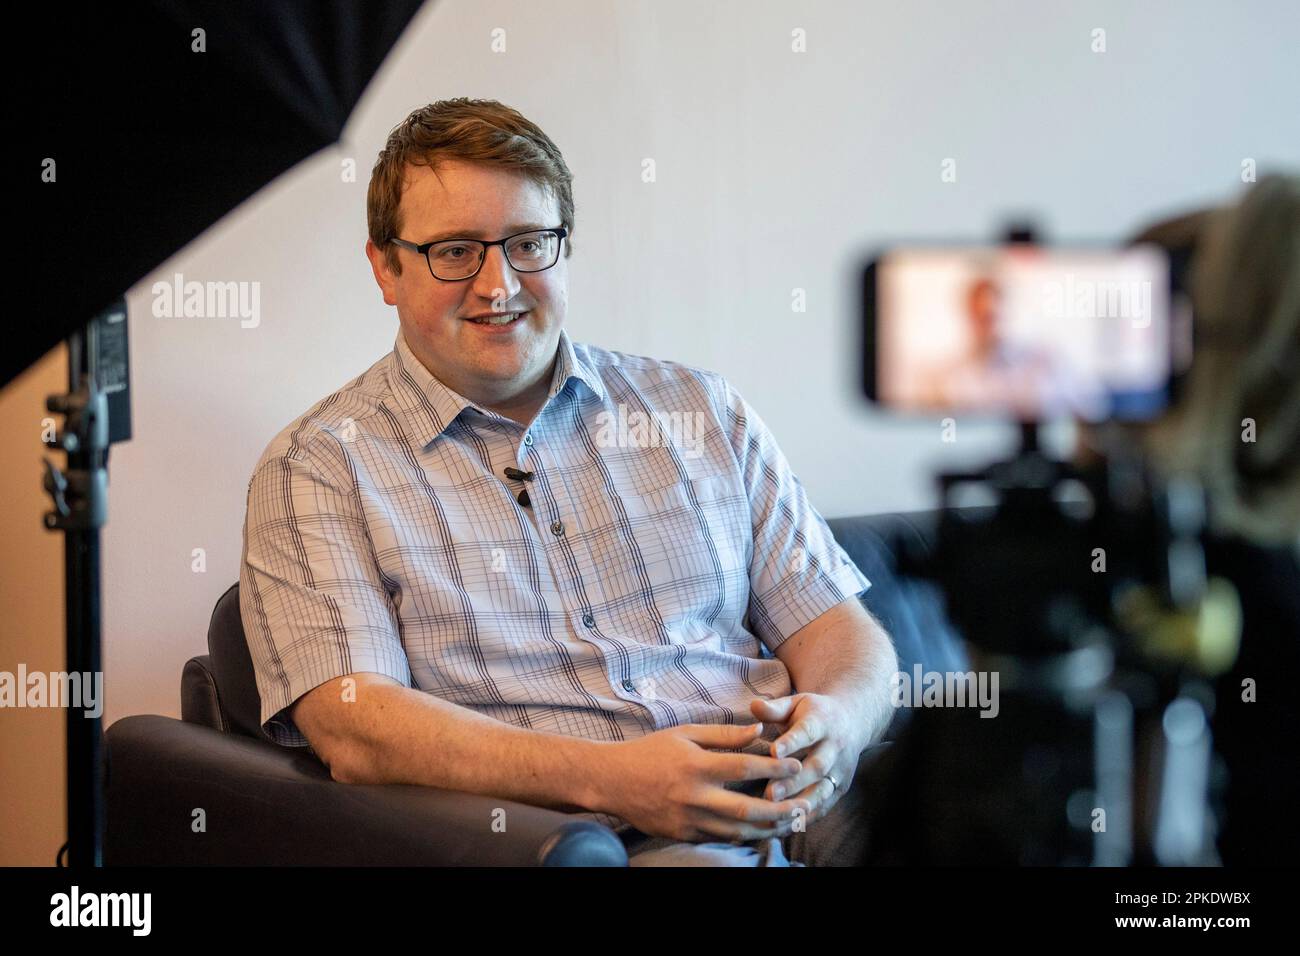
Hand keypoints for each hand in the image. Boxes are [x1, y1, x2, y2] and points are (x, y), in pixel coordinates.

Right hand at [595, 722, 811, 842]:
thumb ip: (724, 735)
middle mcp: (693, 795)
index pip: (744, 768)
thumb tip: (758, 730)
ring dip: (767, 829)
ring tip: (790, 822)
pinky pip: (719, 839)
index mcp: (696, 764)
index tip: (797, 765)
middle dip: (779, 809)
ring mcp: (687, 818)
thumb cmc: (650, 751)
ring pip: (736, 831)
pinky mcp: (682, 834)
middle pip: (746, 809)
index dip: (775, 768)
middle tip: (803, 805)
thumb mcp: (685, 733)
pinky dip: (743, 836)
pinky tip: (762, 831)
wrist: (611, 781)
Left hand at [749, 693, 862, 823]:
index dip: (792, 742)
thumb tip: (754, 705)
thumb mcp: (796, 703)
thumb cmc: (813, 712)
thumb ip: (774, 707)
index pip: (808, 732)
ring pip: (822, 790)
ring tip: (774, 814)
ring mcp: (840, 770)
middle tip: (770, 793)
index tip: (773, 751)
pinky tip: (784, 826)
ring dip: (800, 804)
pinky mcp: (840, 788)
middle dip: (794, 781)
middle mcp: (835, 747)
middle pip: (817, 766)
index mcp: (823, 721)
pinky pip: (824, 806)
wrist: (852, 721)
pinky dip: (805, 817)